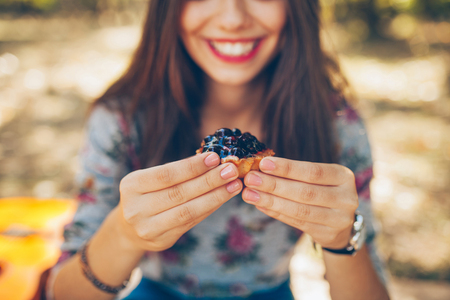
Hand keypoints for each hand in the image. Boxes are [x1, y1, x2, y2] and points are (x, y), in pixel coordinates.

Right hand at [116, 152, 241, 251]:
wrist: (129, 229)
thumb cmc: (147, 195)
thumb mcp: (150, 180)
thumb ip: (177, 172)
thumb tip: (214, 160)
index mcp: (131, 185)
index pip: (166, 175)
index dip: (192, 167)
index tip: (215, 157)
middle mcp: (136, 208)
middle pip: (179, 193)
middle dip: (209, 181)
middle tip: (231, 170)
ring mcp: (148, 227)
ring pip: (188, 211)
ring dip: (215, 197)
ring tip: (234, 185)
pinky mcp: (162, 240)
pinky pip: (191, 222)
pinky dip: (210, 208)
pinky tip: (223, 198)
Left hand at [242, 157, 357, 248]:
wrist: (341, 222)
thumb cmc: (322, 190)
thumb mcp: (317, 178)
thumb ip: (294, 173)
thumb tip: (260, 168)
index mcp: (343, 176)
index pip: (313, 171)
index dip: (287, 168)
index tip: (263, 164)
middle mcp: (346, 197)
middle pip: (305, 192)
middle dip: (274, 185)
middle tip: (250, 179)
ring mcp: (339, 218)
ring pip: (300, 210)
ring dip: (271, 201)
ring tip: (250, 194)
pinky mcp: (328, 234)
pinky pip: (297, 222)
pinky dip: (276, 213)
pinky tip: (260, 205)